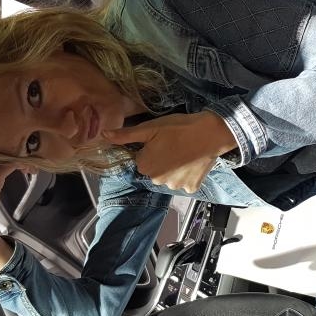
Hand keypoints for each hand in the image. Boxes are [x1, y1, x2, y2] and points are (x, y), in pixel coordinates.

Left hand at [104, 111, 236, 192]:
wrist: (212, 133)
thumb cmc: (179, 127)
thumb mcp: (150, 127)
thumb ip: (126, 135)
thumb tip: (103, 135)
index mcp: (145, 166)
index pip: (141, 159)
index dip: (150, 148)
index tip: (161, 140)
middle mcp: (157, 180)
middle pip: (154, 170)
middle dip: (161, 160)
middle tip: (173, 145)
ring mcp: (175, 186)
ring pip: (169, 177)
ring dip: (174, 168)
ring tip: (184, 153)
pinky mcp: (191, 188)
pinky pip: (184, 182)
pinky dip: (187, 174)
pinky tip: (192, 162)